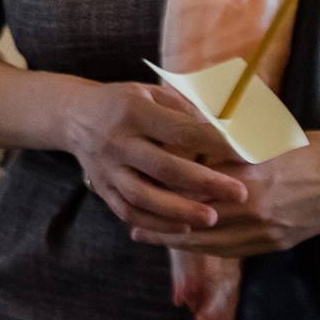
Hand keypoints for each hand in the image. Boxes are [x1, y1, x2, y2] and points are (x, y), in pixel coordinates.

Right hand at [61, 80, 246, 233]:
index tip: (246, 155)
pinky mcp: (102, 188)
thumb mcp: (150, 92)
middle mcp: (118, 141)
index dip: (216, 144)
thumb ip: (185, 109)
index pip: (181, 131)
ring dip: (180, 210)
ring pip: (144, 197)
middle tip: (240, 194)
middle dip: (206, 183)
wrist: (74, 116)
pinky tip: (184, 227)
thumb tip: (226, 129)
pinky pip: (128, 212)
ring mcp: (108, 168)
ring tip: (212, 218)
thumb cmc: (123, 102)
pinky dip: (156, 223)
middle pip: (165, 168)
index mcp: (134, 112)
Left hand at [134, 129, 319, 256]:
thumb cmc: (309, 148)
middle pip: (197, 222)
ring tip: (150, 238)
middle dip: (163, 226)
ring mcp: (266, 231)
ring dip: (178, 243)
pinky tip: (188, 244)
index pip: (197, 188)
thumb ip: (226, 146)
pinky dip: (207, 249)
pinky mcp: (276, 244)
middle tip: (134, 226)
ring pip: (211, 244)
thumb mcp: (264, 139)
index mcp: (249, 175)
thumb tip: (186, 143)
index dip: (166, 192)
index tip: (141, 188)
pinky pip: (233, 252)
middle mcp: (255, 208)